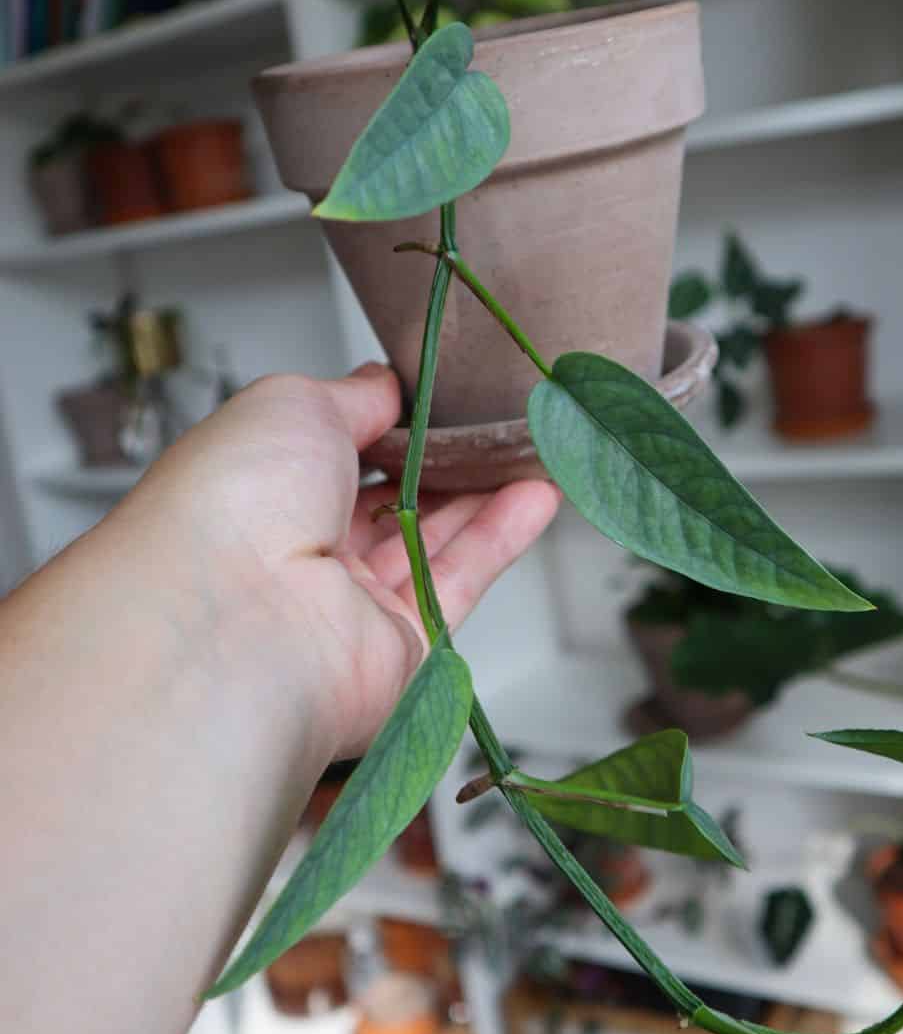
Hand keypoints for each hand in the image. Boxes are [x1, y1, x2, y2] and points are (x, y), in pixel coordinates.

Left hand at [125, 362, 559, 761]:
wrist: (237, 620)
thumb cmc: (234, 503)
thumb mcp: (293, 405)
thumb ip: (352, 395)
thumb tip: (384, 384)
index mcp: (256, 492)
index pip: (331, 454)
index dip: (383, 423)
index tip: (435, 391)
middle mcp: (297, 553)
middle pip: (387, 501)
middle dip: (442, 460)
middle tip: (495, 419)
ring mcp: (348, 605)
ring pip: (430, 541)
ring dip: (483, 494)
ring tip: (531, 447)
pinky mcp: (400, 649)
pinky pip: (458, 584)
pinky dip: (500, 537)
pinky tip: (537, 494)